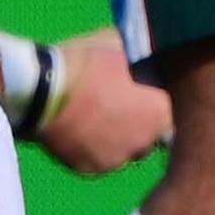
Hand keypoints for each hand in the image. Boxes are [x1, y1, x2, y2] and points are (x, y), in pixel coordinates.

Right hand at [34, 33, 171, 175]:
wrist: (42, 89)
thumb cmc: (86, 62)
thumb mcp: (121, 45)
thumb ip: (141, 55)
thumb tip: (149, 49)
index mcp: (160, 111)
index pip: (172, 114)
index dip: (157, 103)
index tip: (143, 93)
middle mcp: (145, 142)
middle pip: (150, 136)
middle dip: (138, 123)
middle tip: (116, 102)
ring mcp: (117, 159)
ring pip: (125, 151)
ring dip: (116, 138)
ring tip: (94, 114)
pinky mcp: (91, 169)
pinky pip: (98, 159)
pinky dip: (92, 147)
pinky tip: (78, 126)